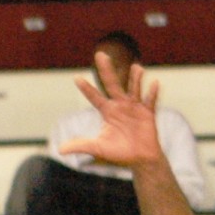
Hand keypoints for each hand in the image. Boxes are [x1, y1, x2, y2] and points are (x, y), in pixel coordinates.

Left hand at [61, 51, 161, 169]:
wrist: (140, 160)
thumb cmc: (119, 153)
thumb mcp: (98, 148)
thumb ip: (81, 145)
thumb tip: (60, 150)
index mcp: (107, 111)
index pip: (95, 97)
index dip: (86, 89)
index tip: (76, 78)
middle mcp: (120, 105)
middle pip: (112, 84)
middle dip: (106, 70)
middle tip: (100, 54)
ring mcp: (135, 107)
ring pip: (134, 89)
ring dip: (135, 79)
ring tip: (136, 67)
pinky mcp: (148, 113)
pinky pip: (150, 101)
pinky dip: (152, 93)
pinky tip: (154, 83)